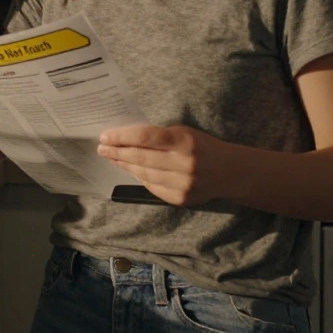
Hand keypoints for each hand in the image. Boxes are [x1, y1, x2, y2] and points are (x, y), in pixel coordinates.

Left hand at [97, 125, 236, 206]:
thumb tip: (125, 139)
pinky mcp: (181, 199)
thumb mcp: (184, 133)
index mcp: (184, 141)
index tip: (105, 136)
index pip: (145, 137)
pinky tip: (132, 170)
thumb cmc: (202, 146)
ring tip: (113, 158)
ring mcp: (182, 184)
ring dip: (125, 166)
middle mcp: (183, 163)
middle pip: (140, 158)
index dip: (122, 137)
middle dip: (117, 152)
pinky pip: (152, 188)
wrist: (230, 172)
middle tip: (102, 148)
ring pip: (144, 175)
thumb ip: (159, 136)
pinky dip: (140, 178)